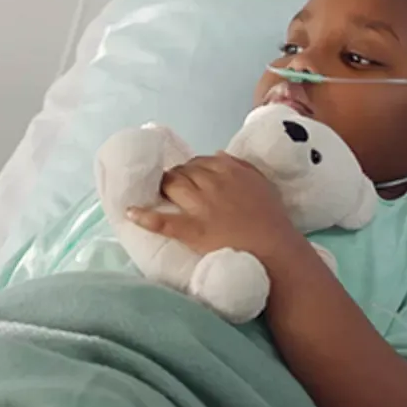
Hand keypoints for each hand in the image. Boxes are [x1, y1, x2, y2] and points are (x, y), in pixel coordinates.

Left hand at [127, 153, 302, 263]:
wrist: (276, 252)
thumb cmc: (272, 222)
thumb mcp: (262, 185)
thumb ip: (241, 167)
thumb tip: (217, 154)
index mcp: (231, 171)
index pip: (201, 161)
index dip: (191, 170)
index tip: (189, 179)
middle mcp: (214, 183)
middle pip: (183, 171)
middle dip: (175, 177)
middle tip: (172, 190)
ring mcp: (202, 206)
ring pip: (172, 185)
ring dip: (162, 188)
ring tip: (156, 194)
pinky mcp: (193, 230)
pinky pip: (163, 221)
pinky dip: (144, 217)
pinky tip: (131, 213)